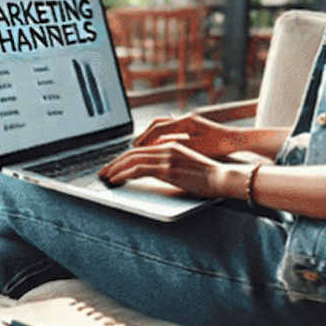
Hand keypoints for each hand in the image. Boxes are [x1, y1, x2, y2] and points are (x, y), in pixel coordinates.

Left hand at [98, 140, 226, 198]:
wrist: (221, 178)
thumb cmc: (208, 175)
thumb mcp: (187, 164)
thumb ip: (171, 162)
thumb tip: (158, 169)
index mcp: (170, 145)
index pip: (141, 150)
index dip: (124, 158)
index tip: (114, 166)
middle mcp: (166, 148)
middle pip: (132, 153)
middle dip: (115, 162)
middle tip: (104, 171)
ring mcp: (165, 158)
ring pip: (131, 160)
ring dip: (115, 168)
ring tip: (105, 176)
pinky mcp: (166, 169)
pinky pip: (137, 169)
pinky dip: (123, 174)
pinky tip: (115, 179)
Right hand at [133, 113, 240, 158]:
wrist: (237, 140)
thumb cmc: (220, 145)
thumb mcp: (196, 148)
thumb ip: (176, 146)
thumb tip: (157, 147)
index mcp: (186, 121)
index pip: (158, 128)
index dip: (145, 139)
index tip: (135, 148)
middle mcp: (185, 119)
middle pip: (158, 124)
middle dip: (145, 136)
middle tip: (135, 147)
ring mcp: (188, 122)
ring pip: (164, 126)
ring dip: (152, 136)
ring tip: (143, 147)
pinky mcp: (192, 127)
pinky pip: (171, 129)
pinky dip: (161, 137)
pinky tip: (158, 145)